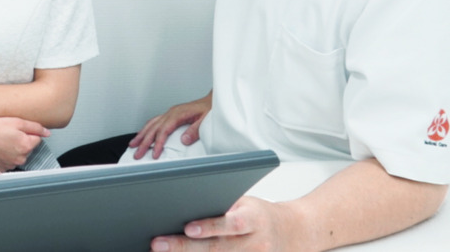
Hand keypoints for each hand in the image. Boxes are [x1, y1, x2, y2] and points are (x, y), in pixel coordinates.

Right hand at [0, 117, 49, 171]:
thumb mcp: (15, 121)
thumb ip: (35, 127)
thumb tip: (46, 132)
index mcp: (25, 146)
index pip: (37, 139)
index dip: (28, 132)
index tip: (19, 130)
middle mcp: (20, 158)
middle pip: (28, 148)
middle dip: (21, 141)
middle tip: (8, 133)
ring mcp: (10, 165)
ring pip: (18, 155)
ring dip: (13, 149)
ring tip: (1, 140)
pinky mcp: (1, 168)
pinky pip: (8, 161)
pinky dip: (5, 156)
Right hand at [129, 91, 211, 159]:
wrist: (212, 100)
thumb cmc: (209, 108)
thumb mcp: (205, 120)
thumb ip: (194, 130)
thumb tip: (184, 140)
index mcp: (178, 114)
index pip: (163, 130)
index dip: (158, 143)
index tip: (155, 154)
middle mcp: (171, 113)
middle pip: (153, 128)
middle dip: (144, 142)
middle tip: (137, 154)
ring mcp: (170, 113)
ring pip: (151, 124)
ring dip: (141, 135)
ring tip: (133, 144)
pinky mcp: (171, 115)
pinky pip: (155, 121)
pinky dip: (147, 128)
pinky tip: (143, 133)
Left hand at [150, 196, 297, 251]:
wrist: (292, 233)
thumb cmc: (258, 214)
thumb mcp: (245, 203)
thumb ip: (221, 206)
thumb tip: (184, 206)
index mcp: (255, 219)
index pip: (231, 223)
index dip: (210, 226)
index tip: (187, 227)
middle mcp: (256, 243)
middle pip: (218, 248)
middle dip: (184, 247)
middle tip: (158, 244)